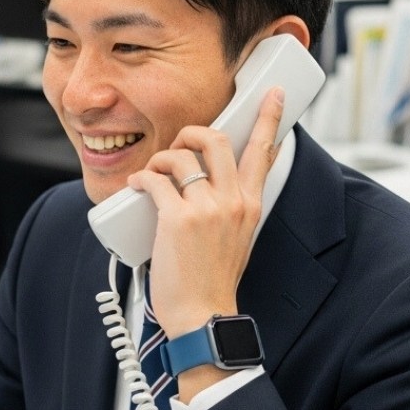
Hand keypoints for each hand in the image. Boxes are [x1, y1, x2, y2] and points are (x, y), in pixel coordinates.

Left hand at [127, 86, 284, 395]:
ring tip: (152, 176)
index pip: (263, 151)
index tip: (273, 94)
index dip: (269, 117)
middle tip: (178, 143)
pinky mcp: (178, 219)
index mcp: (250, 205)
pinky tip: (137, 186)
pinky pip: (155, 179)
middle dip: (190, 132)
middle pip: (215, 139)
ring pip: (180, 156)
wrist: (202, 315)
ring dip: (160, 159)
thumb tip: (214, 183)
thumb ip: (232, 208)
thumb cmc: (213, 280)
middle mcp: (233, 201)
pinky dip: (141, 177)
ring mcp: (207, 209)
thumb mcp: (237, 238)